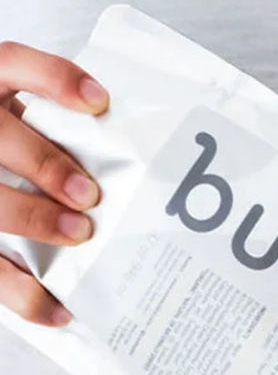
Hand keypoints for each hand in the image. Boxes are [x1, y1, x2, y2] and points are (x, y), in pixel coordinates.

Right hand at [0, 41, 107, 325]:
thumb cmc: (37, 149)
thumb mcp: (47, 123)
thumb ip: (84, 129)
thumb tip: (165, 151)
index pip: (15, 64)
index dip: (54, 79)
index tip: (100, 103)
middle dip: (43, 163)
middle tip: (90, 193)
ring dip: (31, 217)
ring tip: (79, 234)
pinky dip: (22, 294)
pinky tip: (60, 310)